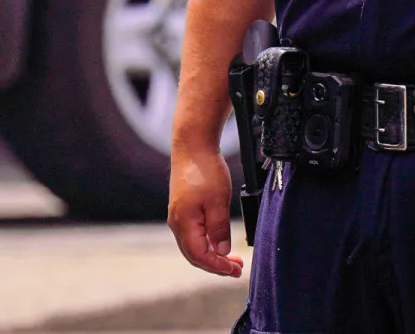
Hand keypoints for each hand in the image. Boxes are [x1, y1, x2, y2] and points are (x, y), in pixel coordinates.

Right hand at [168, 140, 244, 277]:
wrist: (192, 145)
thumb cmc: (205, 170)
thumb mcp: (218, 201)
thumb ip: (219, 229)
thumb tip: (221, 252)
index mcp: (184, 223)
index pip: (200, 256)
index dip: (218, 266)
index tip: (236, 269)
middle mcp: (177, 222)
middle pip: (194, 255)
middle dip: (215, 265)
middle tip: (237, 268)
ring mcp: (178, 216)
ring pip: (193, 246)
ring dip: (212, 255)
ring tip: (232, 258)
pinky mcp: (183, 209)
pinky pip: (193, 235)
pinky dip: (206, 244)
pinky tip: (219, 242)